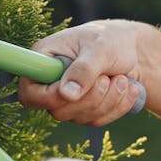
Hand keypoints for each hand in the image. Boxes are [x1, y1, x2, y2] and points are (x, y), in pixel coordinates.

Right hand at [19, 20, 147, 125]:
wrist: (131, 49)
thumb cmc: (111, 39)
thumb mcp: (100, 48)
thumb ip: (83, 70)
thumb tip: (67, 95)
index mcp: (43, 59)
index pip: (29, 92)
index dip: (48, 98)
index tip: (73, 91)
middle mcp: (50, 82)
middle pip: (58, 111)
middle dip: (90, 98)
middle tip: (108, 78)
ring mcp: (67, 99)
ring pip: (81, 118)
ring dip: (109, 100)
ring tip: (122, 78)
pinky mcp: (85, 110)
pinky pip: (98, 121)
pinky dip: (118, 106)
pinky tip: (128, 88)